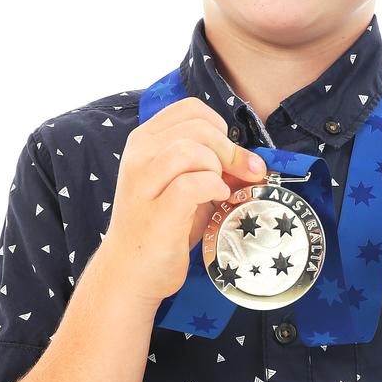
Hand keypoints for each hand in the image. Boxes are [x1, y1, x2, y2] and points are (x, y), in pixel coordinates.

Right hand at [103, 96, 266, 302]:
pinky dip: (214, 188)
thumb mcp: (186, 185)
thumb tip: (252, 160)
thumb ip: (212, 166)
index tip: (230, 152)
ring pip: (192, 149)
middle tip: (241, 174)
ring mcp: (143, 182)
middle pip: (198, 127)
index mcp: (145, 141)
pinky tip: (217, 201)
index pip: (190, 108)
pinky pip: (194, 182)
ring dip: (218, 168)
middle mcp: (139, 155)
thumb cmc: (161, 226)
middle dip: (229, 149)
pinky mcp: (156, 211)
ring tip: (219, 190)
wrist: (130, 273)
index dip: (220, 126)